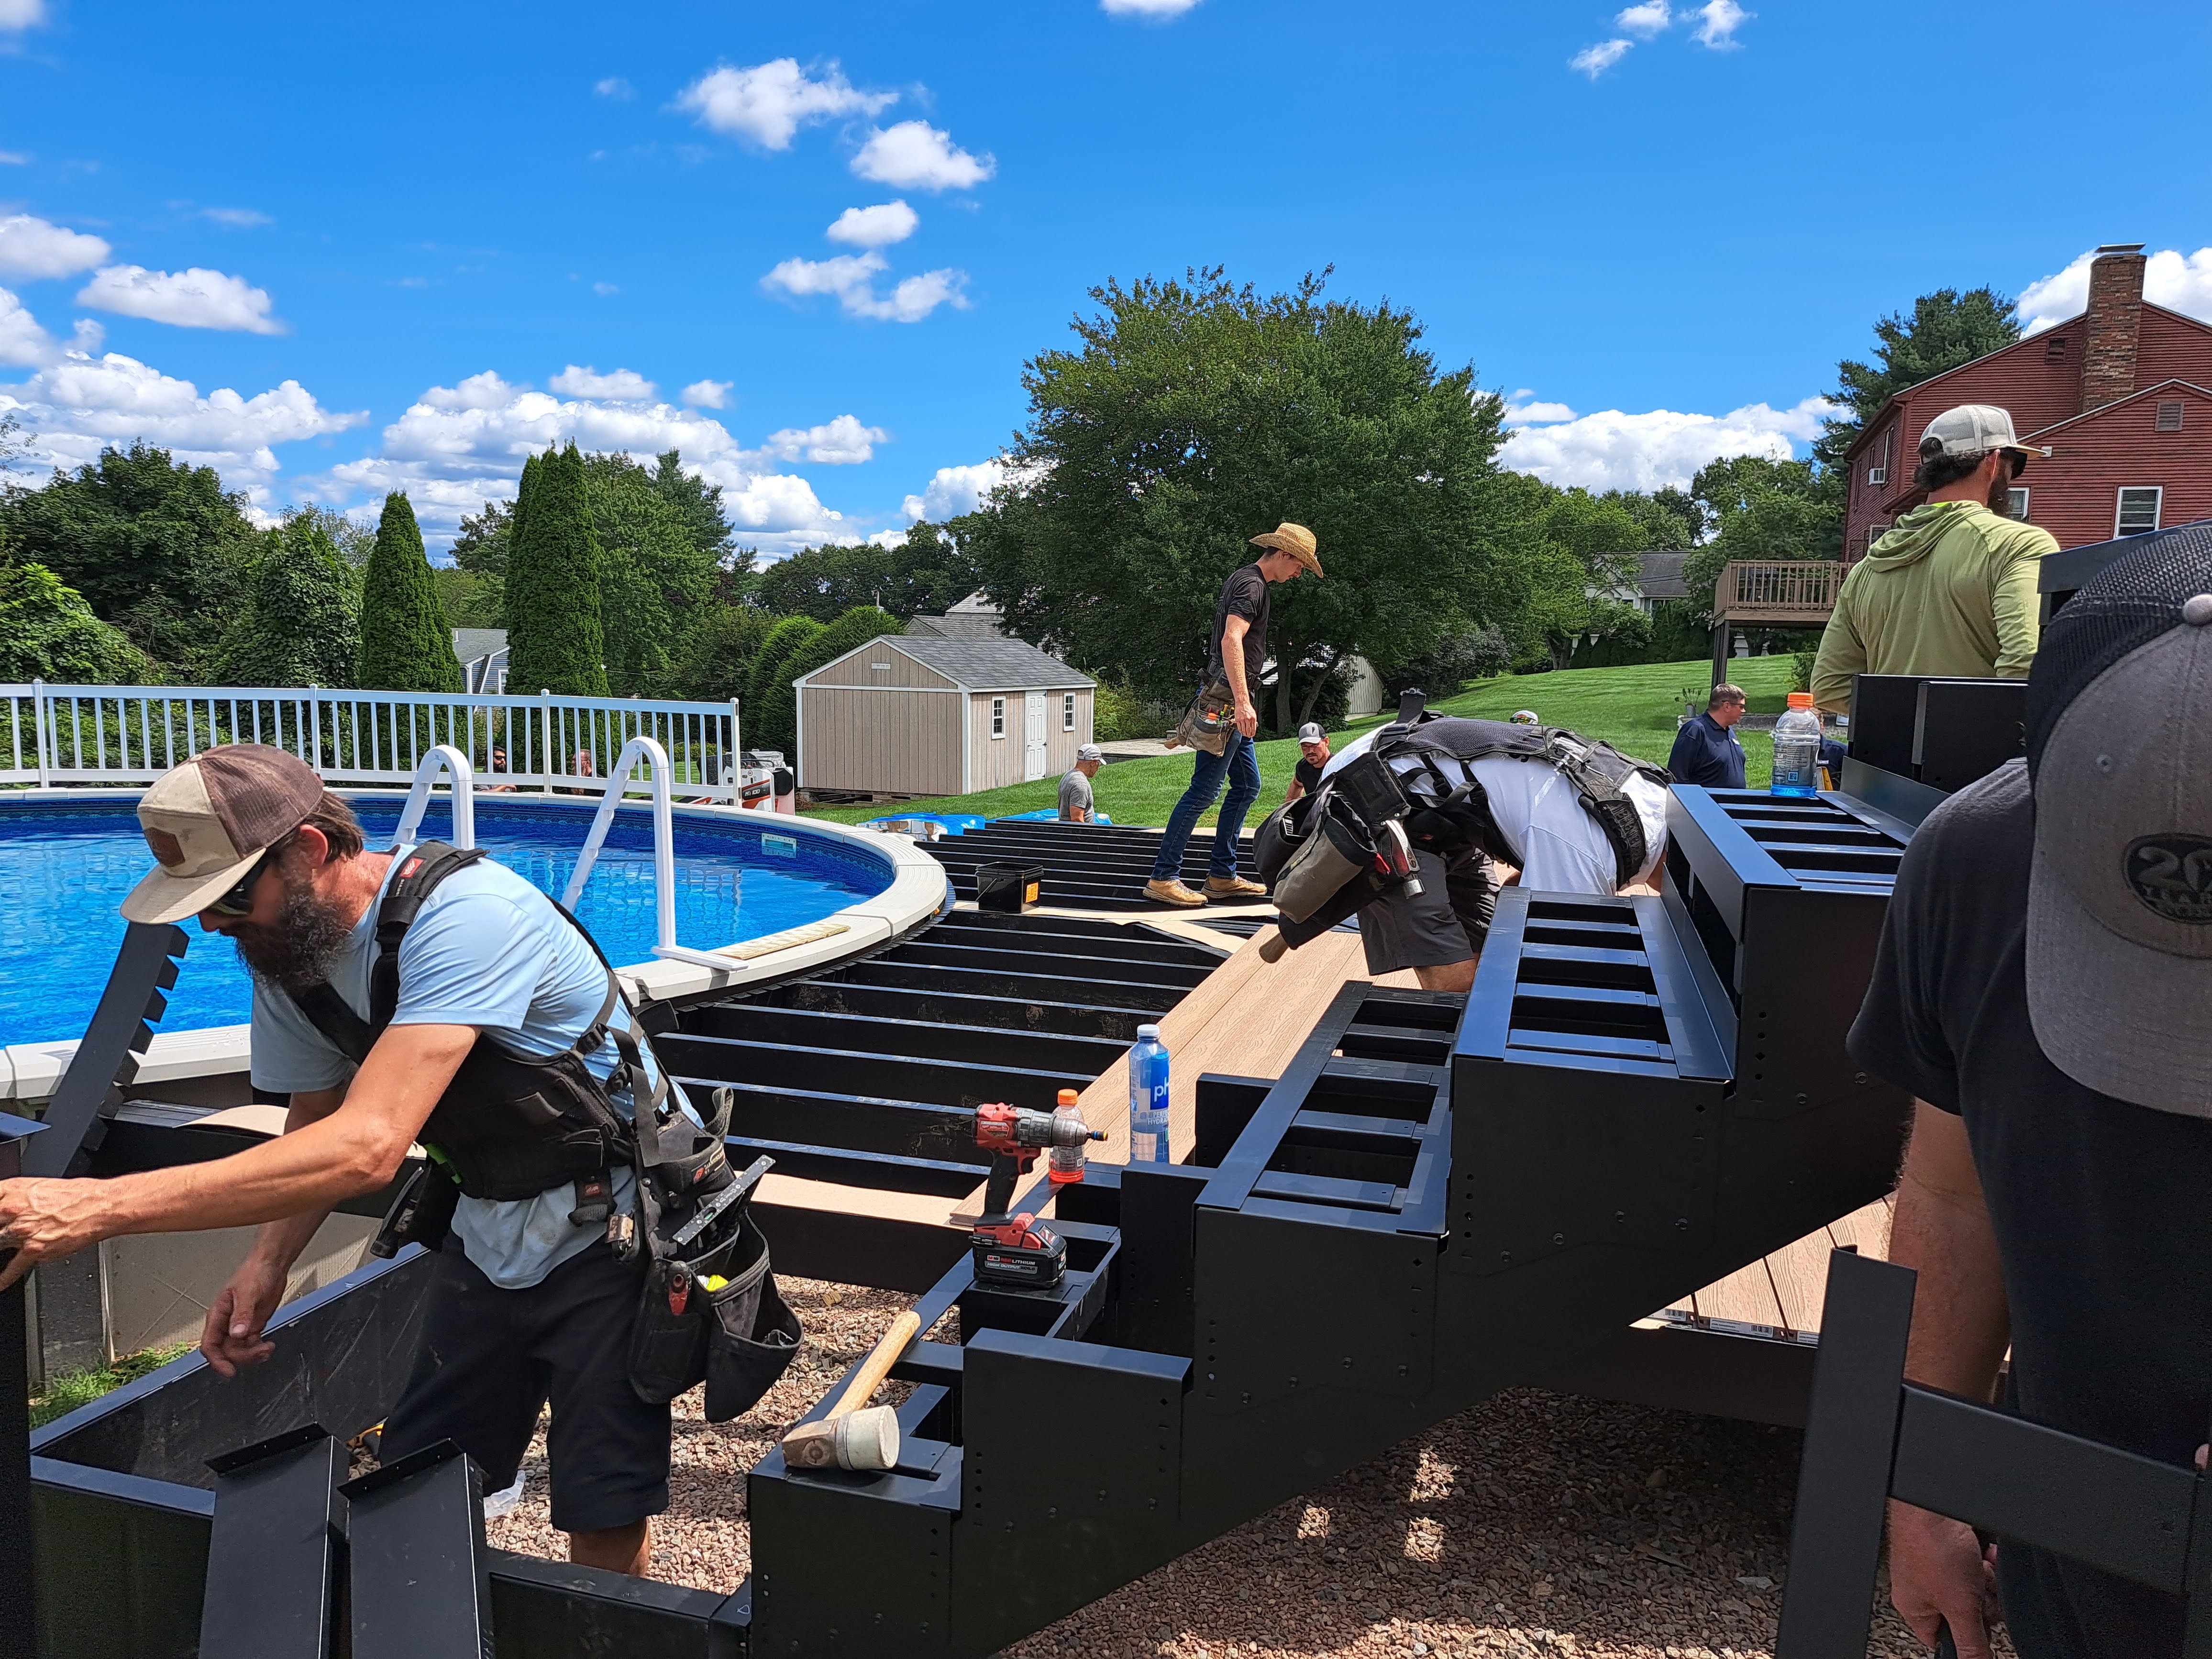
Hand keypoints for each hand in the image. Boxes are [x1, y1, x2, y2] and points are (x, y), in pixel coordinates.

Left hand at [0, 1176, 112, 1293]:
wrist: (102, 1206)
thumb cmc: (80, 1194)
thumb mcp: (40, 1186)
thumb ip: (17, 1196)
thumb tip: (6, 1205)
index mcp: (14, 1191)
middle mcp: (14, 1211)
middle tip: (2, 1235)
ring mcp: (23, 1232)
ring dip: (0, 1247)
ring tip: (2, 1249)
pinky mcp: (35, 1250)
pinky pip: (12, 1268)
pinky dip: (4, 1278)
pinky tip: (0, 1283)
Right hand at [201, 1254, 290, 1376]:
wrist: (271, 1265)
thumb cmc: (254, 1273)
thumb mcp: (248, 1293)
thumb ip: (242, 1315)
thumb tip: (237, 1334)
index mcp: (218, 1316)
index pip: (210, 1345)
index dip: (217, 1361)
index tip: (230, 1371)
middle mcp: (227, 1324)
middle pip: (226, 1352)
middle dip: (243, 1357)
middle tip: (261, 1351)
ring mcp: (240, 1326)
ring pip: (239, 1351)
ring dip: (253, 1355)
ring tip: (268, 1349)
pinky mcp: (253, 1325)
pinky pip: (251, 1345)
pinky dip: (259, 1350)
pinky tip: (269, 1346)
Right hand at [1234, 700, 1257, 738]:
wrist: (1242, 703)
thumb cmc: (1248, 708)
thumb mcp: (1254, 714)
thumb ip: (1254, 721)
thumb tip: (1253, 727)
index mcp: (1253, 718)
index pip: (1253, 729)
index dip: (1253, 733)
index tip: (1252, 735)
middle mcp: (1248, 719)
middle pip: (1248, 730)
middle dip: (1248, 735)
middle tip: (1248, 736)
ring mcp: (1242, 720)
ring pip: (1243, 730)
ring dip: (1244, 733)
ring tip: (1245, 735)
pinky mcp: (1237, 720)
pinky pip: (1239, 727)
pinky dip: (1240, 731)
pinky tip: (1241, 731)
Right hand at [1889, 1501, 1999, 1655]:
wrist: (1933, 1505)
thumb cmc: (1931, 1546)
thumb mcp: (1959, 1606)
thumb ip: (1971, 1643)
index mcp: (1914, 1609)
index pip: (1944, 1640)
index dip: (1967, 1636)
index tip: (1979, 1626)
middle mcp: (1922, 1589)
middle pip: (1966, 1614)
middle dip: (1981, 1604)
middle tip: (1981, 1594)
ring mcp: (1936, 1568)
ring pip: (1973, 1590)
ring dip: (1985, 1581)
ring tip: (1982, 1569)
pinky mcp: (1950, 1549)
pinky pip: (1975, 1567)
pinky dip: (1985, 1562)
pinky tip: (1986, 1556)